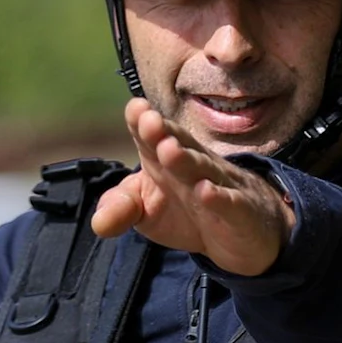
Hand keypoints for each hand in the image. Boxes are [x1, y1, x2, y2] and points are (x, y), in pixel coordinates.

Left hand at [90, 99, 295, 276]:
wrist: (245, 233)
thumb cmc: (189, 212)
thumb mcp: (146, 213)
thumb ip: (121, 209)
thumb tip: (97, 224)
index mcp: (166, 159)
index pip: (153, 136)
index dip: (143, 122)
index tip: (135, 109)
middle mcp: (194, 165)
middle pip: (178, 144)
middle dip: (163, 132)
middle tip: (149, 119)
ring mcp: (220, 186)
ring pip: (202, 169)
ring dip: (185, 159)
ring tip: (169, 149)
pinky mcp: (240, 212)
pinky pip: (229, 202)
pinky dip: (218, 197)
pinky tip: (205, 191)